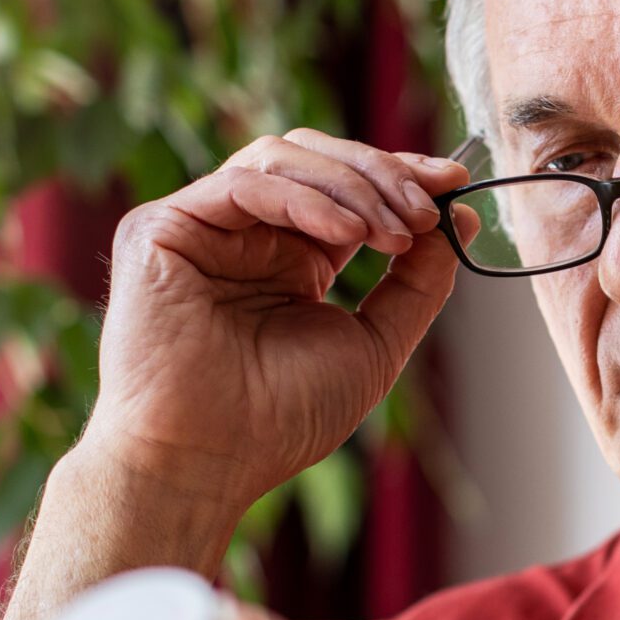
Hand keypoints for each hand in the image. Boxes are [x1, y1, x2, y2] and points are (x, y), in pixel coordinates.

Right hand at [81, 129, 480, 515]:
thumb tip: (459, 217)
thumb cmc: (280, 420)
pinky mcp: (160, 227)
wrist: (207, 461)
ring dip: (353, 186)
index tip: (453, 183)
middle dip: (383, 174)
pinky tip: (349, 233)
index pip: (346, 188)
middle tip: (428, 208)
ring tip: (395, 231)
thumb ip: (416, 282)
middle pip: (316, 159)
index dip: (399, 174)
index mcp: (290, 259)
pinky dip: (306, 200)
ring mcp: (200, 226)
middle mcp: (245, 234)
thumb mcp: (374, 344)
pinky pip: (242, 185)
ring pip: (282, 158)